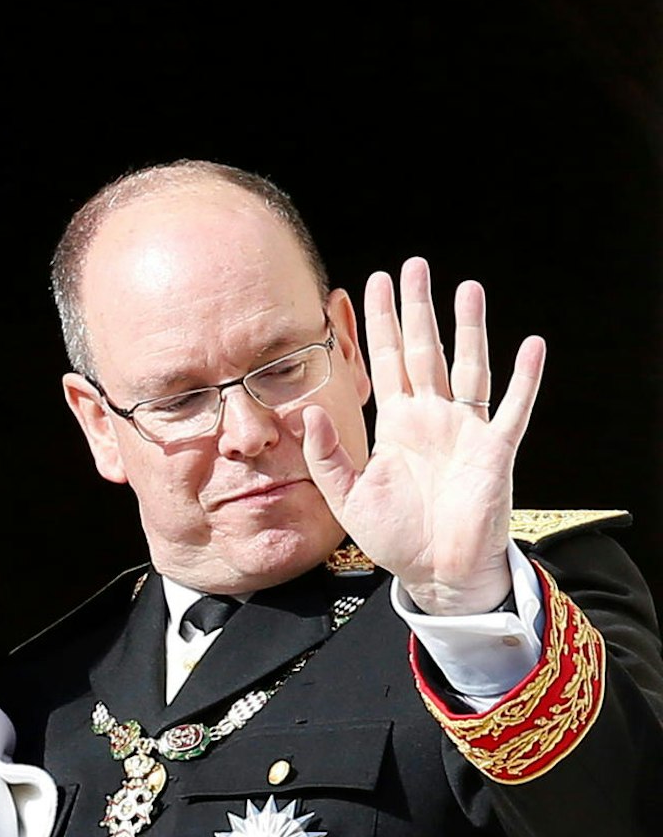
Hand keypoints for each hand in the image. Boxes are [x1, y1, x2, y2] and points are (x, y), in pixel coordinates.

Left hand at [302, 258, 543, 614]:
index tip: (371, 283)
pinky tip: (530, 346)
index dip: (378, 324)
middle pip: (425, 351)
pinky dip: (524, 379)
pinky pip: (513, 409)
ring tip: (467, 288)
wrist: (436, 572)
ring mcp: (465, 430)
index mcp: (396, 424)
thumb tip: (305, 413)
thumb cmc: (395, 535)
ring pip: (468, 367)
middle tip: (414, 265)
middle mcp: (431, 417)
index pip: (384, 361)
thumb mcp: (345, 496)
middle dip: (418, 309)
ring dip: (470, 328)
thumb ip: (325, 456)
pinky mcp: (494, 451)